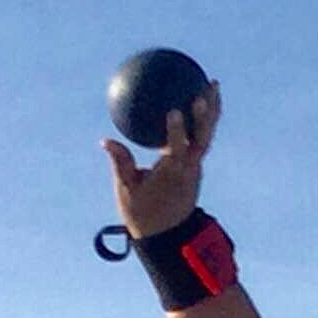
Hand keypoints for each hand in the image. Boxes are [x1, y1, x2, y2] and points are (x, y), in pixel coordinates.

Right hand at [101, 81, 218, 237]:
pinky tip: (201, 97)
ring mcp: (195, 166)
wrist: (165, 235)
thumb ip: (120, 164)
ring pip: (207, 134)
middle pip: (202, 138)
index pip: (177, 149)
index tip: (174, 110)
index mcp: (172, 174)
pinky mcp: (195, 164)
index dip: (177, 130)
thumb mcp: (127, 191)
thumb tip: (106, 141)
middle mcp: (189, 168)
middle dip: (205, 115)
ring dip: (212, 110)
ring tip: (212, 82)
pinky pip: (201, 136)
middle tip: (205, 89)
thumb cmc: (142, 214)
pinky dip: (204, 118)